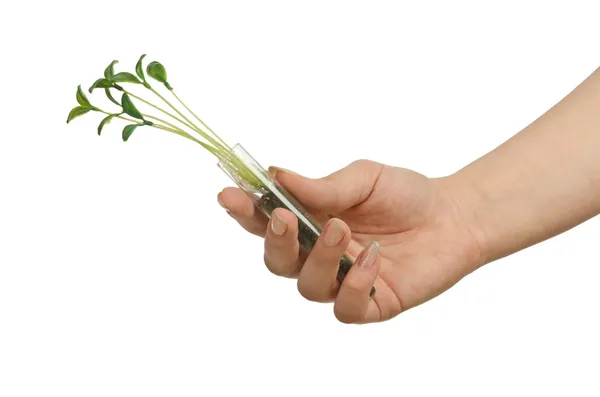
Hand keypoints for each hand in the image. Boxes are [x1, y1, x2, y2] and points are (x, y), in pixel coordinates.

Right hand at [217, 160, 481, 323]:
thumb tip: (276, 175)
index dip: (245, 211)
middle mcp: (320, 254)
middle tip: (284, 218)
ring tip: (343, 230)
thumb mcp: (363, 178)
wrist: (455, 216)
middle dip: (274, 241)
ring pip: (307, 286)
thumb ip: (323, 185)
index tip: (229, 194)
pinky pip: (346, 308)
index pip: (267, 221)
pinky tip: (372, 259)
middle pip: (277, 261)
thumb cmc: (406, 195)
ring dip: (318, 258)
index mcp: (312, 220)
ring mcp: (343, 280)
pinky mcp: (370, 303)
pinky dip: (352, 285)